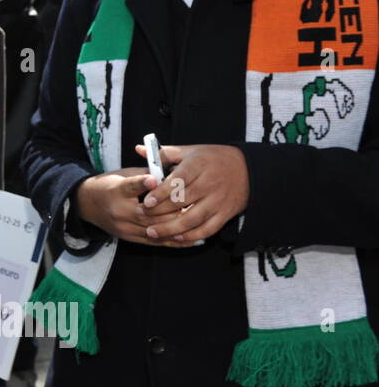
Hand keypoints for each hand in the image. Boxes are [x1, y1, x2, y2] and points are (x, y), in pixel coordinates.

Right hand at [73, 166, 195, 247]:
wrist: (87, 204)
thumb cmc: (109, 185)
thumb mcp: (123, 174)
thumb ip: (146, 175)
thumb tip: (170, 173)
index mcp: (115, 191)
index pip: (129, 187)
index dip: (142, 183)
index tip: (154, 179)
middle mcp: (119, 212)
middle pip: (148, 213)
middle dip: (172, 209)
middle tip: (194, 203)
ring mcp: (125, 228)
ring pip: (155, 230)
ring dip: (177, 227)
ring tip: (198, 222)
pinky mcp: (131, 238)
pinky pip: (157, 242)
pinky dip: (177, 242)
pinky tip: (194, 240)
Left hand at [133, 143, 248, 243]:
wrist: (249, 170)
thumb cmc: (213, 159)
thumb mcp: (190, 151)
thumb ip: (164, 154)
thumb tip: (138, 150)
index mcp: (199, 165)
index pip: (179, 180)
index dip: (162, 192)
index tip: (146, 201)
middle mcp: (210, 183)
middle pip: (182, 201)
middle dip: (160, 211)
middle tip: (141, 216)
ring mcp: (218, 201)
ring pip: (193, 218)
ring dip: (171, 228)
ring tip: (152, 232)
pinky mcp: (226, 214)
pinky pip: (208, 228)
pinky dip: (192, 235)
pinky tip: (176, 237)